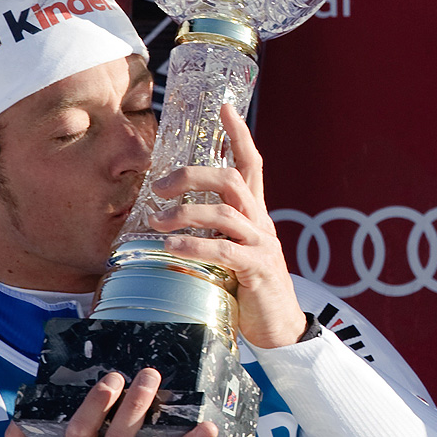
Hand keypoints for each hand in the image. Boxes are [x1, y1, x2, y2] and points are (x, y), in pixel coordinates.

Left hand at [148, 103, 305, 348]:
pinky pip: (224, 250)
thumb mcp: (230, 253)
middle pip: (231, 179)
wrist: (280, 329)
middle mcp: (261, 223)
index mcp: (255, 214)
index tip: (223, 107)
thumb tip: (170, 222)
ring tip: (156, 220)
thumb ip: (211, 233)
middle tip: (159, 185)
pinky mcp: (257, 270)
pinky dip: (194, 246)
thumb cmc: (247, 289)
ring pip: (225, 211)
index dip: (238, 134)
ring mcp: (262, 245)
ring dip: (185, 212)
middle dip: (192, 174)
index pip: (251, 164)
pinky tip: (170, 248)